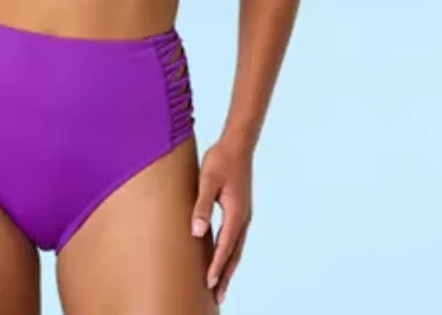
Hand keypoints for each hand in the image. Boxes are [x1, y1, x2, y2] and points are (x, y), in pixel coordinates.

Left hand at [191, 135, 253, 305]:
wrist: (237, 144)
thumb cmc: (221, 160)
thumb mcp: (207, 180)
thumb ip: (202, 206)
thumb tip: (197, 232)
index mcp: (236, 213)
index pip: (225, 247)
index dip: (216, 266)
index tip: (208, 284)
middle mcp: (243, 217)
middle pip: (234, 254)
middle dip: (225, 275)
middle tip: (217, 297)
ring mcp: (244, 214)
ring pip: (236, 248)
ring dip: (228, 266)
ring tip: (219, 285)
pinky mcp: (240, 209)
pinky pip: (236, 238)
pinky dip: (230, 253)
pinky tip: (222, 257)